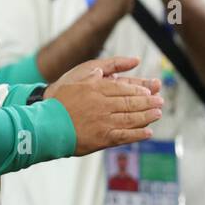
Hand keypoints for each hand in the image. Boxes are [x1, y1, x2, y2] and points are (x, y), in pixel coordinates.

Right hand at [47, 58, 164, 155]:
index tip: (149, 90)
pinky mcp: (102, 138)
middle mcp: (102, 105)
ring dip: (147, 117)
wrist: (44, 125)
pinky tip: (148, 132)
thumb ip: (102, 69)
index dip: (139, 90)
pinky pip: (124, 136)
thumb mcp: (79, 76)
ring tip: (157, 114)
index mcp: (97, 89)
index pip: (124, 88)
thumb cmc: (59, 100)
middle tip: (160, 101)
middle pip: (130, 103)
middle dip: (148, 102)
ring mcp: (103, 122)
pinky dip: (138, 135)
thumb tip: (117, 65)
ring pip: (130, 119)